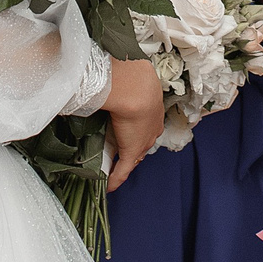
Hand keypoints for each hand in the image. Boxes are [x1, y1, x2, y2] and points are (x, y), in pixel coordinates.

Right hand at [103, 61, 163, 193]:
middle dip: (132, 148)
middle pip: (142, 142)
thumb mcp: (132, 80)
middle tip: (118, 153)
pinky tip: (108, 185)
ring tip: (111, 167)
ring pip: (133, 155)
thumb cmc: (133, 79)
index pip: (146, 126)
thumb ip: (122, 82)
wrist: (136, 89)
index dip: (137, 131)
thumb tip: (109, 75)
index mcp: (154, 110)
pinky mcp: (131, 151)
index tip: (128, 133)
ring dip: (122, 162)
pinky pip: (123, 170)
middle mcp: (152, 128)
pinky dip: (116, 178)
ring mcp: (142, 141)